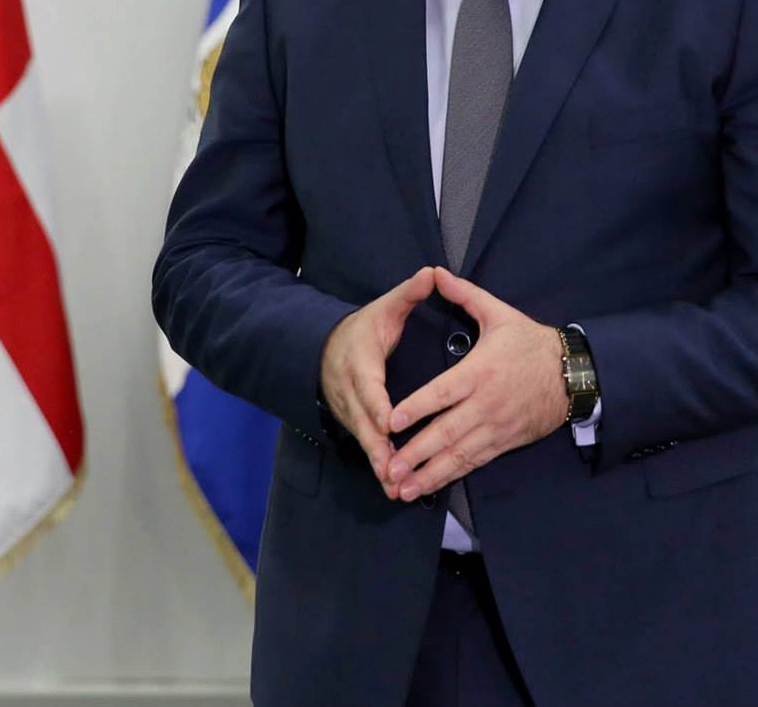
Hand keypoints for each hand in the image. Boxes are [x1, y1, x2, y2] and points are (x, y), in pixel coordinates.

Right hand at [318, 267, 437, 487]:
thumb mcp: (384, 309)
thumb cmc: (363, 329)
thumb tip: (431, 272)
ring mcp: (348, 409)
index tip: (389, 422)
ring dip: (378, 462)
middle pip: (363, 421)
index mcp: (360, 360)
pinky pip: (365, 445)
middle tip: (393, 467)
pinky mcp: (352, 423)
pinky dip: (377, 464)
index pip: (368, 385)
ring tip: (394, 485)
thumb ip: (408, 294)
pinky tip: (392, 485)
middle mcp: (350, 389)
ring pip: (363, 438)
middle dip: (378, 446)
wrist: (326, 348)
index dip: (377, 404)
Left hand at [383, 270, 567, 501]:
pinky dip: (450, 476)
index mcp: (479, 371)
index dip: (417, 407)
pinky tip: (428, 486)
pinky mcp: (503, 442)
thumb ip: (465, 295)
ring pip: (458, 454)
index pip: (443, 393)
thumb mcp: (500, 314)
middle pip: (446, 432)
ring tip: (402, 489)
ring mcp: (495, 427)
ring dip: (429, 474)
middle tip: (388, 469)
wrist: (573, 374)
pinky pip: (473, 462)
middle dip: (415, 453)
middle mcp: (485, 403)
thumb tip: (436, 273)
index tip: (392, 421)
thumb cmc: (531, 343)